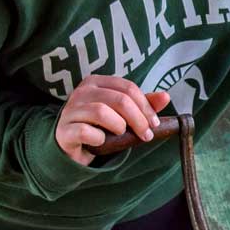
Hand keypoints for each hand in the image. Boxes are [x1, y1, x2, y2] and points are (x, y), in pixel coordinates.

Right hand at [54, 75, 169, 165]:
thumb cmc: (98, 126)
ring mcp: (70, 110)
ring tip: (120, 134)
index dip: (146, 106)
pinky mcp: (63, 130)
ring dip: (119, 126)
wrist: (69, 146)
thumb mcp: (121, 114)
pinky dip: (99, 138)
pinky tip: (100, 142)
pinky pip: (86, 131)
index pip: (128, 87)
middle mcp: (81, 92)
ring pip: (102, 112)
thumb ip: (142, 104)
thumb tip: (166, 96)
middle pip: (119, 99)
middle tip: (145, 135)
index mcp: (96, 82)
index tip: (154, 124)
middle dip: (138, 119)